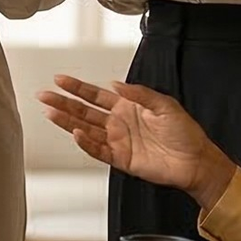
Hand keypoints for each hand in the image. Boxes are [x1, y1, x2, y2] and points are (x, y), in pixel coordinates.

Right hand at [38, 75, 235, 205]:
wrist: (196, 161)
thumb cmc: (185, 133)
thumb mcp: (165, 105)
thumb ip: (139, 94)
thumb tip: (115, 84)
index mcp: (127, 107)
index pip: (95, 96)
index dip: (77, 88)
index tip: (60, 80)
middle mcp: (118, 123)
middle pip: (84, 111)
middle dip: (63, 103)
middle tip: (45, 96)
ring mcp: (117, 141)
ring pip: (86, 129)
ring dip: (68, 122)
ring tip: (50, 112)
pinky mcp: (121, 159)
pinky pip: (98, 150)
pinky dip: (86, 143)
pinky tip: (77, 134)